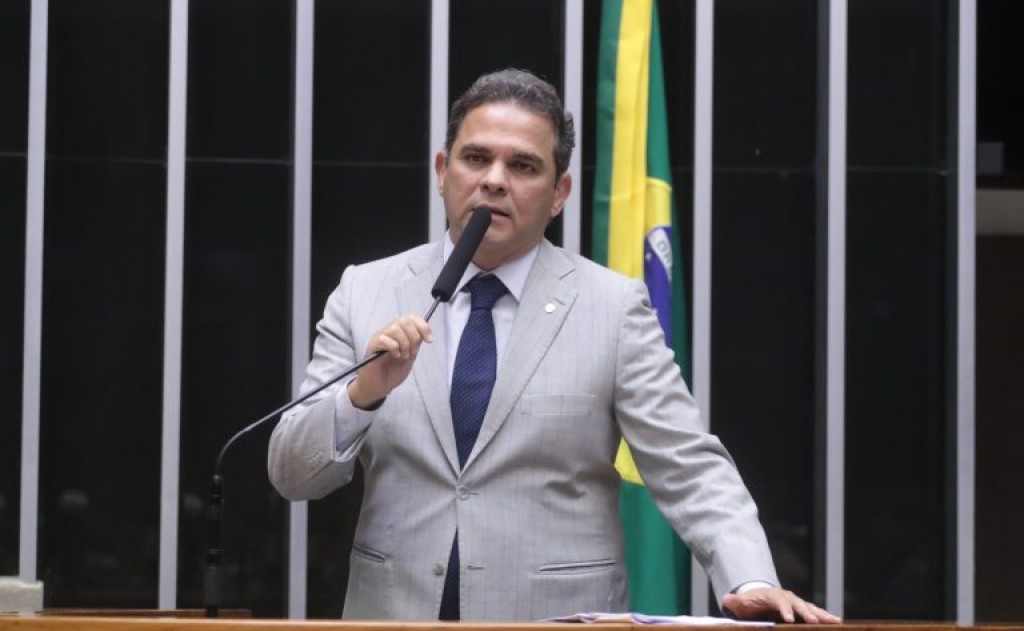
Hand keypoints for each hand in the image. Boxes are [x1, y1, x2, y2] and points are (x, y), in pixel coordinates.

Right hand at [348, 314, 431, 408]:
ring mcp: (379, 337)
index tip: (429, 340)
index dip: (423, 326)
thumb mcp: (410, 355)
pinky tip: (395, 357)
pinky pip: (384, 339)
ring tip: (404, 356)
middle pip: (405, 321)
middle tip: (413, 352)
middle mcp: (388, 331)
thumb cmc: (393, 371)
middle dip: (414, 337)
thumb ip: (416, 343)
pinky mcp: (372, 345)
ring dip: (404, 344)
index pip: (411, 318)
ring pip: (395, 329)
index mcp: (398, 331)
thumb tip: (425, 334)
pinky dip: (394, 348)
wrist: (380, 386)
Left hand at [722, 587, 840, 623]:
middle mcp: (787, 597)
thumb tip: (727, 599)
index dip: (784, 610)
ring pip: (810, 608)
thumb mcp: (741, 603)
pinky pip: (816, 612)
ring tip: (834, 621)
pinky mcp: (803, 610)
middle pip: (798, 604)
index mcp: (773, 596)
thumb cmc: (751, 604)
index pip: (780, 602)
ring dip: (822, 614)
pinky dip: (826, 616)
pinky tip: (837, 622)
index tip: (789, 619)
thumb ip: (735, 602)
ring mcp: (796, 603)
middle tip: (814, 622)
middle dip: (806, 613)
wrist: (760, 598)